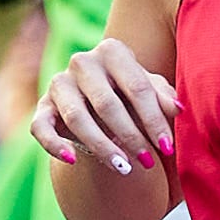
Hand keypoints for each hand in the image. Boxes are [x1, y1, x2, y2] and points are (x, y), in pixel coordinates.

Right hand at [36, 40, 179, 177]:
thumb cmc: (132, 95)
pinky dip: (54, 145)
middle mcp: (82, 62)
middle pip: (107, 103)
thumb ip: (164, 98)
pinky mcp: (42, 107)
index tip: (167, 147)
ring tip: (124, 169)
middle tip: (148, 162)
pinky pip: (41, 128)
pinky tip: (73, 160)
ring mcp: (59, 83)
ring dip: (101, 146)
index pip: (137, 87)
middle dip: (130, 136)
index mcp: (112, 51)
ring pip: (77, 118)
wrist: (100, 105)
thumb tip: (178, 109)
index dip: (153, 120)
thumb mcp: (151, 93)